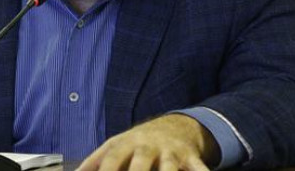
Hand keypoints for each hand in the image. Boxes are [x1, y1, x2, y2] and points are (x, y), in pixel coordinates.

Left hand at [77, 114, 218, 170]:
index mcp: (127, 144)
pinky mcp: (192, 159)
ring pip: (169, 168)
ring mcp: (171, 153)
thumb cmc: (139, 143)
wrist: (176, 126)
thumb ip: (95, 161)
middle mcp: (149, 148)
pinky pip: (199, 169)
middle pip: (140, 164)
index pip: (112, 159)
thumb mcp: (116, 146)